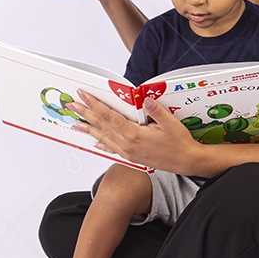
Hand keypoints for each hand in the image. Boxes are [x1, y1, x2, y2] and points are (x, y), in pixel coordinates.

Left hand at [70, 92, 209, 175]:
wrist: (186, 162)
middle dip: (85, 114)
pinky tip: (95, 142)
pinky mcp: (131, 157)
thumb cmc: (180, 142)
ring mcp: (128, 153)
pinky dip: (102, 144)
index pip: (110, 117)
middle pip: (102, 127)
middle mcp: (128, 145)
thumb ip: (156, 111)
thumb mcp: (171, 123)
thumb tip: (144, 99)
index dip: (95, 105)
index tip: (83, 96)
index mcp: (135, 135)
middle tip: (71, 105)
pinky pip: (112, 149)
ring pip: (103, 138)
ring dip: (89, 130)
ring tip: (75, 123)